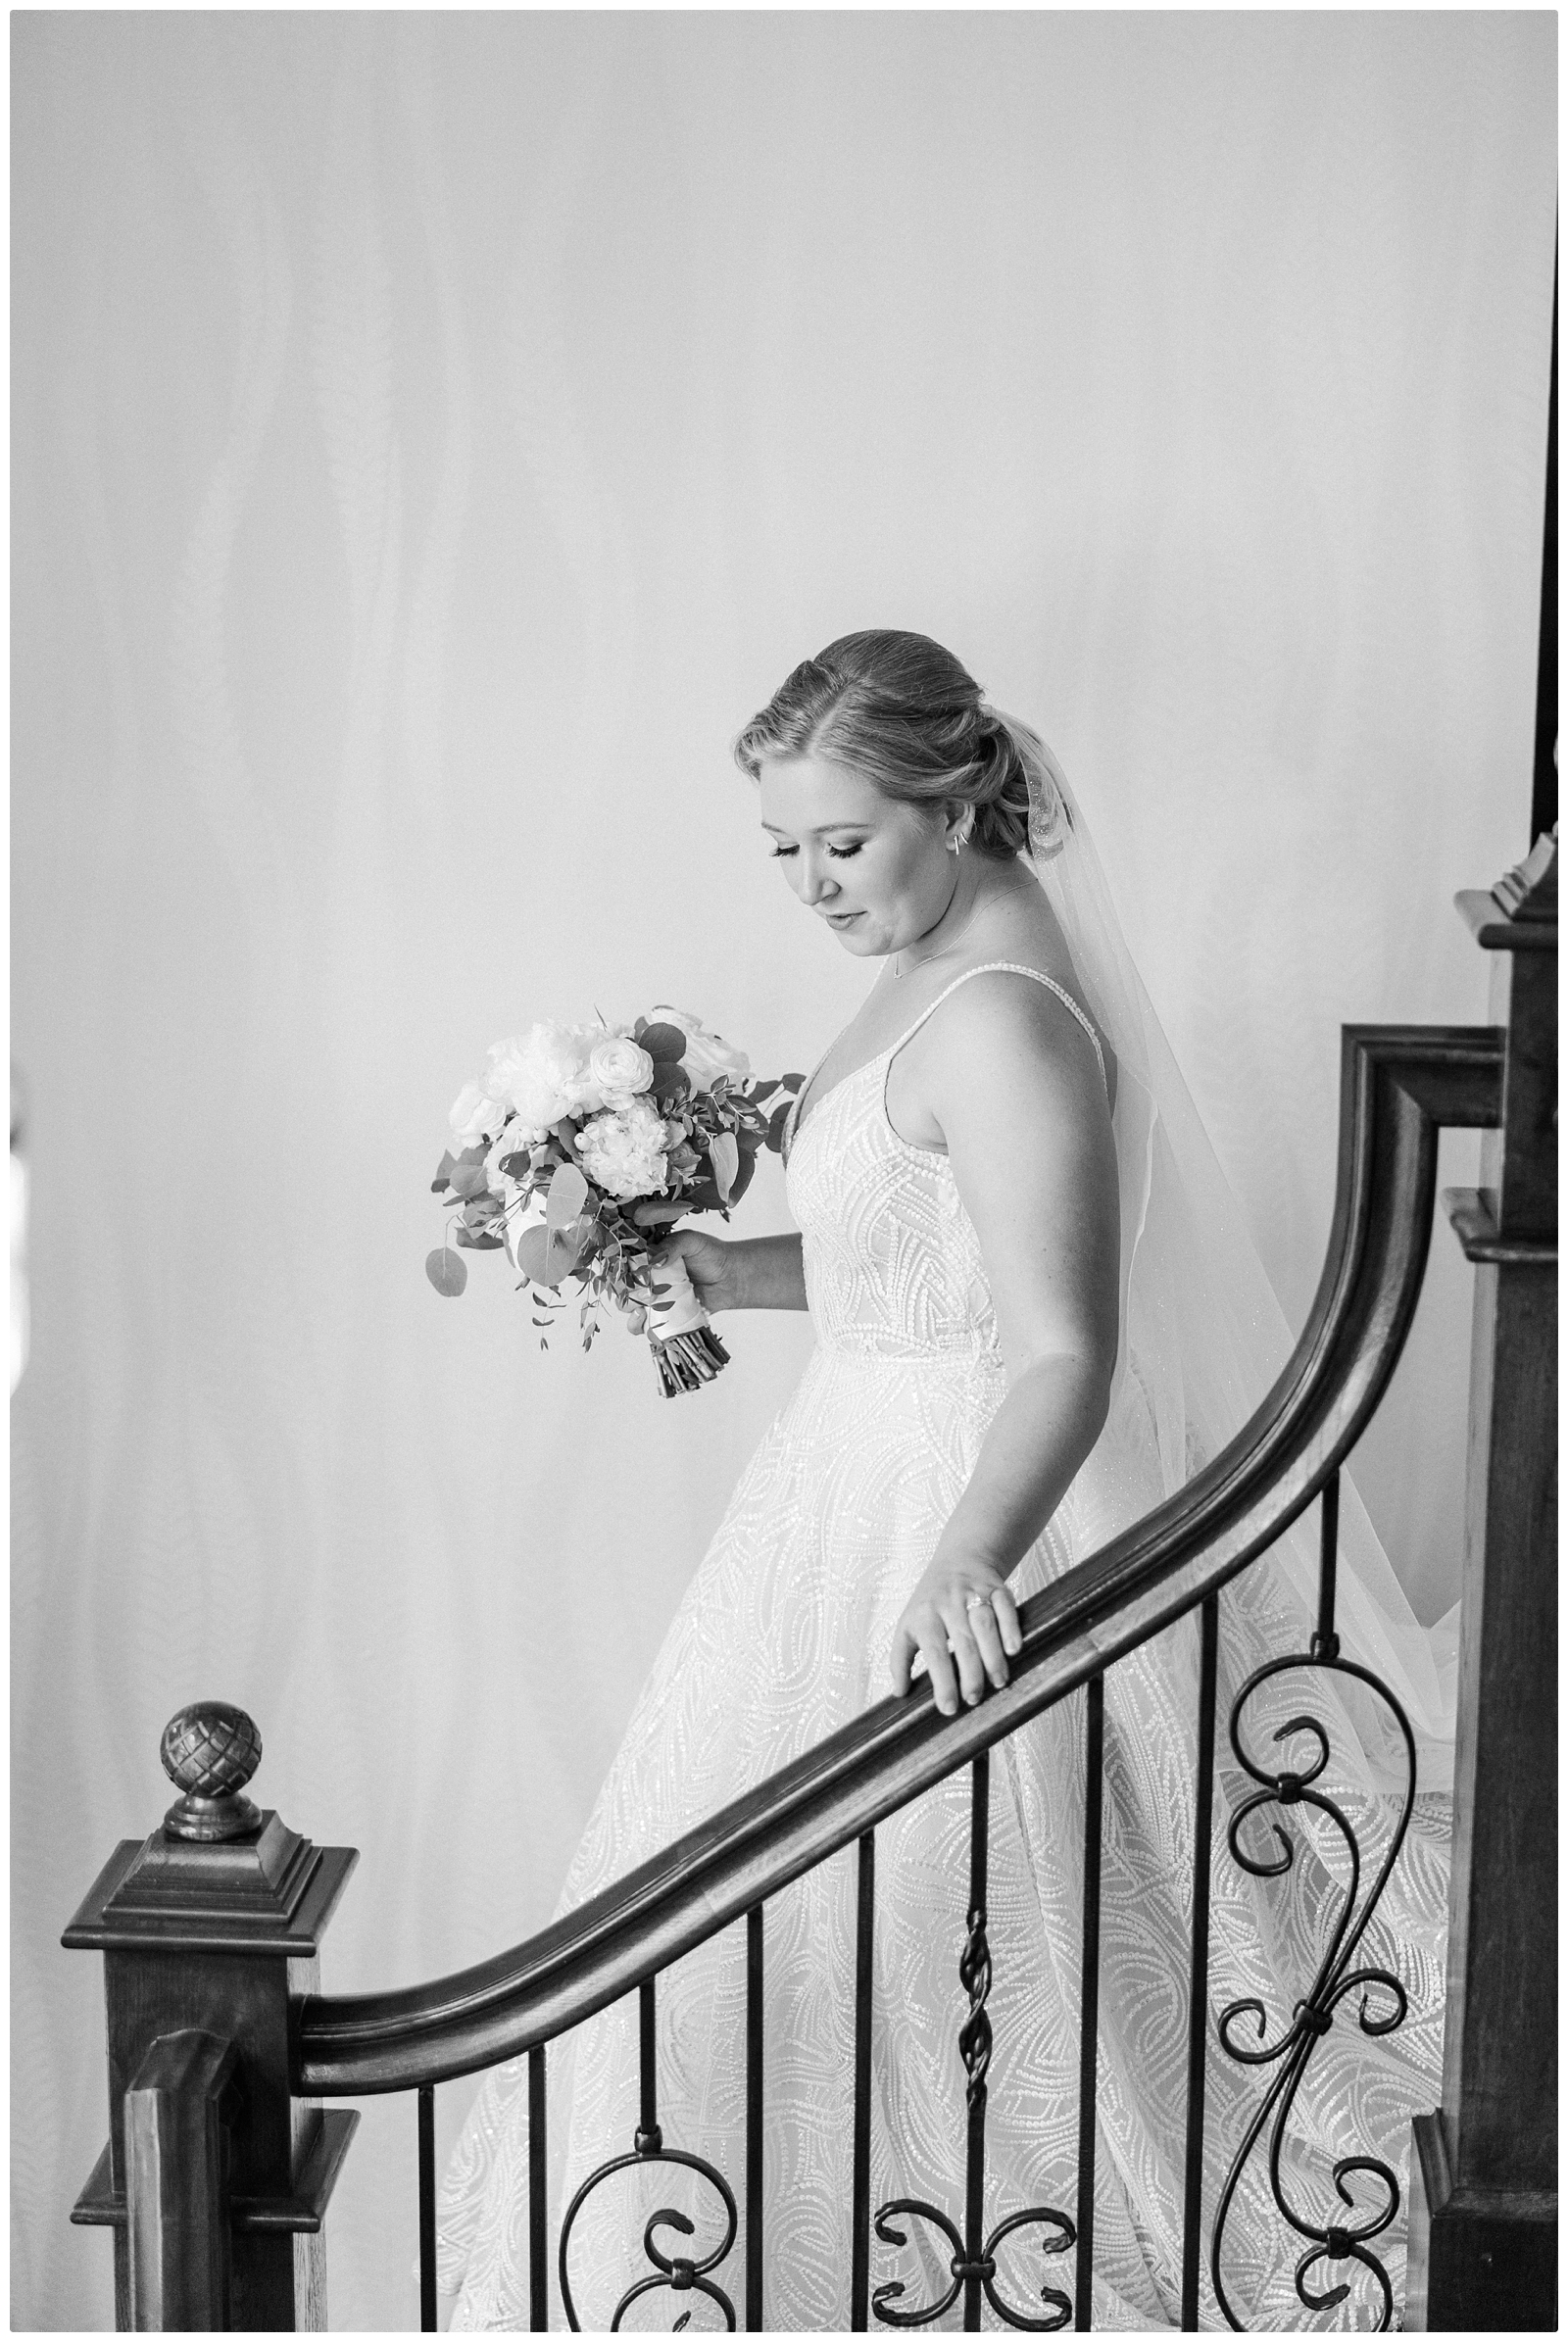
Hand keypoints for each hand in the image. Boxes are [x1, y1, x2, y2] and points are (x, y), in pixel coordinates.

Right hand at [622, 1228, 741, 1334]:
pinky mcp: (663, 1317)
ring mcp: (653, 1299)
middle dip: (625, 1294)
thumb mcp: (691, 1241)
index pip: (623, 1265)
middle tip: (641, 1294)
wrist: (730, 1277)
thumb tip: (655, 1260)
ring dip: (631, 1312)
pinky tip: (648, 1322)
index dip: (620, 1271)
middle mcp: (645, 1279)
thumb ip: (673, 1245)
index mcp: (646, 1258)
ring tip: (643, 1310)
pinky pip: (645, 1327)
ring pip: (629, 1310)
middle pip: (622, 1289)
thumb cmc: (710, 1254)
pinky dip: (642, 1328)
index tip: (628, 1275)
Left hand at [890, 1559, 1022, 1717]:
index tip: (949, 1708)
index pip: (934, 1652)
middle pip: (962, 1641)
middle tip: (974, 1699)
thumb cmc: (931, 1601)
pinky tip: (1015, 1649)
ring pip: (984, 1625)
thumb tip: (899, 1692)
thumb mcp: (908, 1624)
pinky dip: (1010, 1628)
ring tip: (998, 1681)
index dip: (942, 1681)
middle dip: (970, 1674)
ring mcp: (974, 1593)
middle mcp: (949, 1603)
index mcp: (925, 1615)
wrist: (959, 1558)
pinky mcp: (997, 1588)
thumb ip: (901, 1658)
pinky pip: (1005, 1607)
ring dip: (993, 1655)